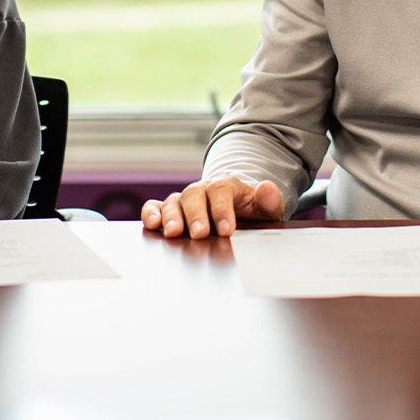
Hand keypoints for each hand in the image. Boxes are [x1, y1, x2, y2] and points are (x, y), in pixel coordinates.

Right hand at [141, 178, 284, 238]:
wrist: (236, 210)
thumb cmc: (250, 211)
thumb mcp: (265, 208)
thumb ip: (269, 200)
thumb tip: (268, 188)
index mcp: (226, 186)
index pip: (221, 190)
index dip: (222, 209)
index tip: (227, 230)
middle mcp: (202, 190)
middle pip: (194, 194)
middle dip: (196, 215)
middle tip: (200, 233)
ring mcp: (184, 200)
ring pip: (173, 201)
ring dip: (171, 216)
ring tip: (174, 233)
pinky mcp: (170, 211)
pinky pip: (155, 207)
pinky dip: (151, 213)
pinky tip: (152, 225)